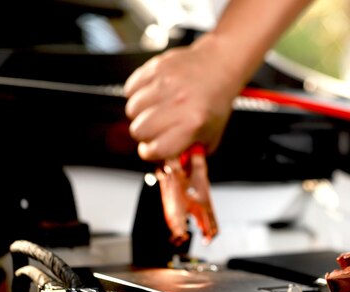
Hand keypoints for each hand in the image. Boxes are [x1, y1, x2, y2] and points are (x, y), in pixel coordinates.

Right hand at [124, 34, 240, 160]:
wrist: (219, 66)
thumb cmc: (215, 101)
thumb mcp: (211, 135)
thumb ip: (191, 154)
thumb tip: (173, 167)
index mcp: (192, 123)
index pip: (156, 149)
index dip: (151, 152)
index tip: (153, 150)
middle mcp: (178, 102)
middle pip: (139, 130)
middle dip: (144, 135)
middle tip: (155, 130)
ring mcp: (165, 83)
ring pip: (132, 110)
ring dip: (140, 114)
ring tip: (155, 111)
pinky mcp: (155, 68)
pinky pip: (130, 88)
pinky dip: (137, 94)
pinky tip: (152, 96)